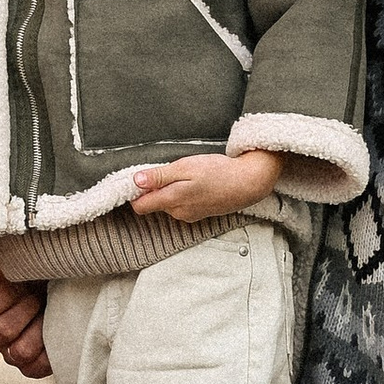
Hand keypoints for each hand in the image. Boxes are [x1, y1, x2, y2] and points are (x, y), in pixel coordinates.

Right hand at [0, 249, 50, 382]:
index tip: (20, 284)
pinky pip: (34, 368)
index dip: (1, 298)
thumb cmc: (44, 278)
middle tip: (41, 297)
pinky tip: (57, 331)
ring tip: (51, 314)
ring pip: (19, 352)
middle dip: (28, 309)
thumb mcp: (28, 267)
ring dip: (41, 329)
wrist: (74, 294)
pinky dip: (50, 349)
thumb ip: (4, 266)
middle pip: (1, 331)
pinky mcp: (31, 368)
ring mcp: (11, 354)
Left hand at [129, 146, 281, 222]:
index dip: (135, 192)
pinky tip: (194, 183)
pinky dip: (181, 195)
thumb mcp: (185, 167)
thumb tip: (135, 181)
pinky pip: (180, 206)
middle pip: (152, 204)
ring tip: (184, 175)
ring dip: (169, 190)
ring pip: (167, 204)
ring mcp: (188, 215)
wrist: (248, 183)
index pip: (140, 206)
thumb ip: (159, 176)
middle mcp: (178, 212)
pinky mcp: (198, 214)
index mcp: (172, 200)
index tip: (139, 177)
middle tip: (167, 170)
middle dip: (153, 189)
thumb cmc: (218, 171)